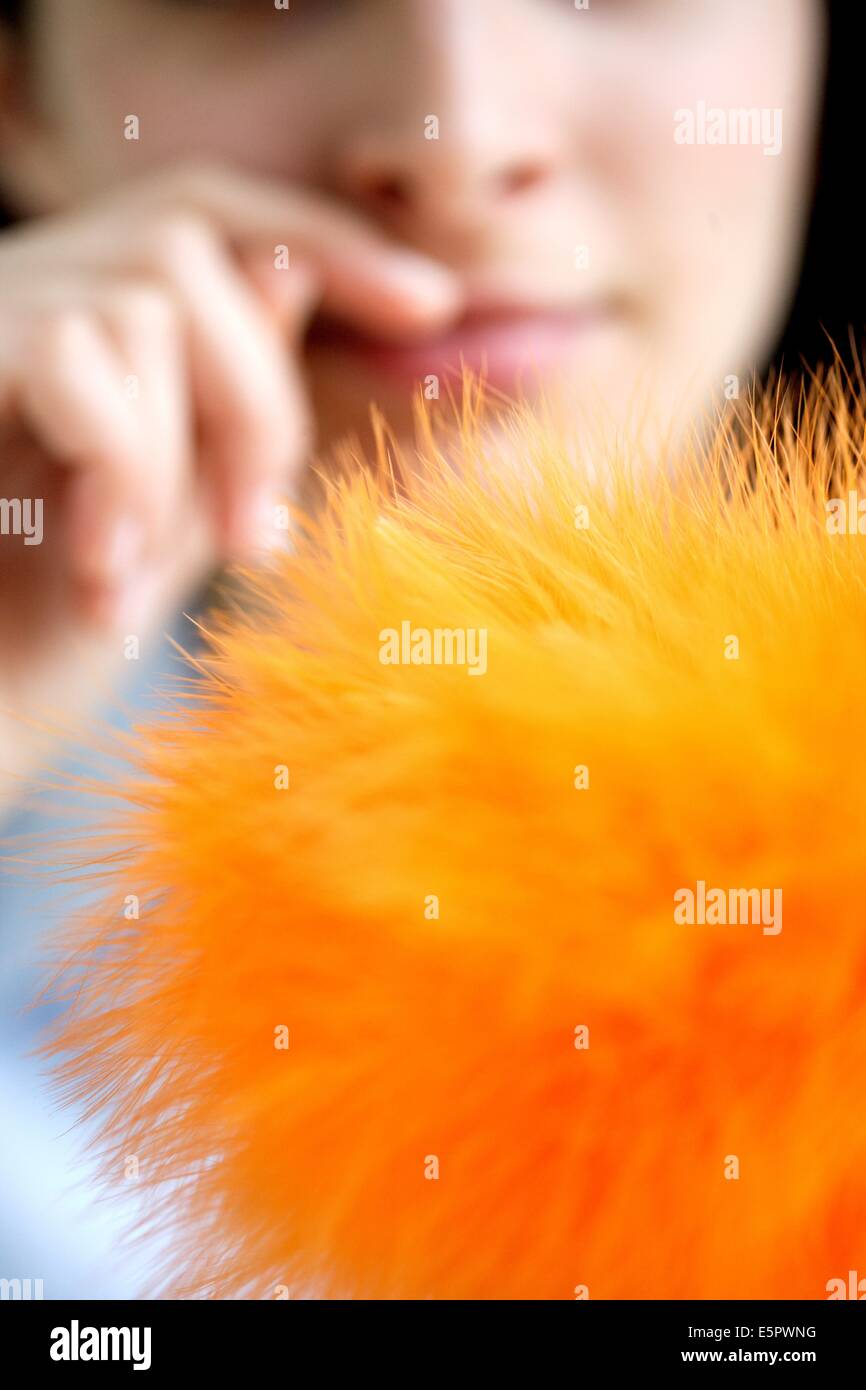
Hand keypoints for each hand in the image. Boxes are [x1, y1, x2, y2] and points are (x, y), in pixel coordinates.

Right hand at [0, 162, 460, 801]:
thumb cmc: (41, 620)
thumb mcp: (168, 514)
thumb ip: (222, 408)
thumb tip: (288, 275)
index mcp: (80, 311)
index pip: (209, 215)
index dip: (326, 241)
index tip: (432, 307)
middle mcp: (23, 284)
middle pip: (188, 248)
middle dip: (258, 405)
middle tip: (256, 546)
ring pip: (143, 305)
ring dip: (172, 462)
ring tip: (131, 580)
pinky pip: (71, 355)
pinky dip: (117, 468)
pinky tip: (97, 566)